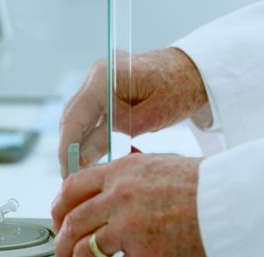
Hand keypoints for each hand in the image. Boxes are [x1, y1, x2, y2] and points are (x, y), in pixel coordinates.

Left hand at [51, 154, 210, 256]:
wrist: (232, 202)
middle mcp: (120, 197)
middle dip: (62, 245)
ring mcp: (130, 227)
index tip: (60, 222)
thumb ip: (134, 175)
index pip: (73, 188)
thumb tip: (116, 186)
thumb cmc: (206, 186)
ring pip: (85, 252)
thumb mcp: (162, 165)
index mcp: (123, 172)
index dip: (59, 208)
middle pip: (73, 223)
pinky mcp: (146, 255)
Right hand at [58, 48, 207, 176]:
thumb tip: (81, 158)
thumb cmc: (179, 91)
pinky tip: (91, 153)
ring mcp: (101, 76)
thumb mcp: (145, 121)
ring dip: (77, 140)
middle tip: (71, 178)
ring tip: (80, 170)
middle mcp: (97, 73)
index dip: (67, 150)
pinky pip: (91, 110)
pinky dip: (89, 131)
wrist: (197, 71)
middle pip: (71, 116)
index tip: (68, 175)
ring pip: (79, 114)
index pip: (74, 119)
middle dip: (69, 148)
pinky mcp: (108, 83)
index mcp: (104, 78)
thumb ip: (109, 137)